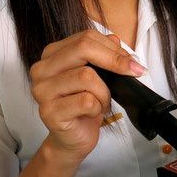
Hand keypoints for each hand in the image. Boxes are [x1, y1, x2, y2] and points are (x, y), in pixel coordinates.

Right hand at [29, 30, 145, 163]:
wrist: (73, 138)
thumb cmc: (84, 106)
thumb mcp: (99, 77)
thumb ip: (104, 55)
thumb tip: (115, 40)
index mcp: (52, 55)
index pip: (86, 38)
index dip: (113, 48)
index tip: (132, 62)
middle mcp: (42, 69)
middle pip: (83, 49)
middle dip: (115, 61)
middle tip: (134, 73)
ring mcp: (42, 90)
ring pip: (87, 76)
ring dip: (104, 92)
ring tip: (101, 101)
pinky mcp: (49, 112)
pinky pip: (86, 101)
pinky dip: (98, 107)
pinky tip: (92, 112)